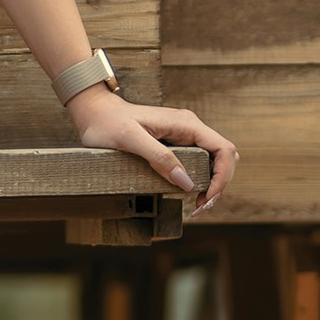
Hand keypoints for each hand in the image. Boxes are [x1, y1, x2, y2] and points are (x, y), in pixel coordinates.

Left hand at [63, 89, 236, 214]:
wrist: (96, 113)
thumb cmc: (108, 124)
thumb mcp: (130, 140)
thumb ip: (159, 158)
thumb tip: (186, 182)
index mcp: (185, 124)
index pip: (223, 149)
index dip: (222, 176)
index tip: (207, 197)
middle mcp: (190, 127)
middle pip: (224, 156)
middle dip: (219, 183)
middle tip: (201, 207)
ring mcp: (184, 135)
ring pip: (214, 160)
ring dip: (212, 183)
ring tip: (197, 205)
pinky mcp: (176, 142)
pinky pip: (199, 161)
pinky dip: (200, 179)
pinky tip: (189, 193)